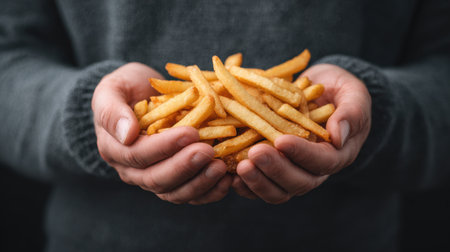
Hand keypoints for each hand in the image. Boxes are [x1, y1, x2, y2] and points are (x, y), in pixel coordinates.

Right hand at [92, 63, 231, 204]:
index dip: (164, 146)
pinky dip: (209, 191)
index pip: (137, 154)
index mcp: (114, 149)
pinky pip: (190, 195)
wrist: (140, 94)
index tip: (191, 133)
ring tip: (221, 167)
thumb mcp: (112, 89)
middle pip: (157, 179)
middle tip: (209, 151)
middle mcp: (132, 170)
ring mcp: (154, 178)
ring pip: (174, 192)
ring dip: (199, 182)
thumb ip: (112, 110)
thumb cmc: (126, 88)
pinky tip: (227, 180)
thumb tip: (128, 134)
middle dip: (185, 166)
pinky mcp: (174, 182)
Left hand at [232, 64, 370, 203]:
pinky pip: (261, 187)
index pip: (322, 161)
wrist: (321, 90)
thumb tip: (338, 136)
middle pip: (298, 182)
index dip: (302, 154)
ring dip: (258, 181)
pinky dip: (247, 186)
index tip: (281, 140)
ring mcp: (293, 172)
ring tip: (239, 167)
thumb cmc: (339, 90)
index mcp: (338, 153)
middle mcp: (315, 169)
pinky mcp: (275, 170)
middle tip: (254, 154)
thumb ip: (351, 112)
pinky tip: (231, 176)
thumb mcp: (352, 94)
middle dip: (275, 169)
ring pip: (278, 191)